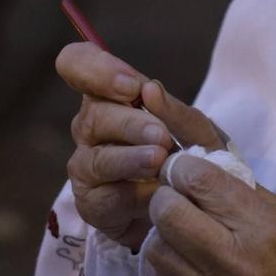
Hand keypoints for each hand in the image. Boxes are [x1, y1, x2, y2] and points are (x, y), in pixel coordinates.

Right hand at [56, 42, 228, 254]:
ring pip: (98, 158)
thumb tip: (149, 90)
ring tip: (159, 161)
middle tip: (162, 136)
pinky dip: (134, 196)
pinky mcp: (91, 203)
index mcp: (110, 96)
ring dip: (130, 159)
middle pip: (94, 114)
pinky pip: (106, 197)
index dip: (95, 69)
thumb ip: (177, 112)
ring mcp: (86, 166)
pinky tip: (156, 195)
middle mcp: (91, 127)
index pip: (77, 63)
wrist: (195, 211)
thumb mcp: (198, 132)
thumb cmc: (190, 158)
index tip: (131, 87)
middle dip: (130, 124)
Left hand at [145, 157, 275, 275]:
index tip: (186, 170)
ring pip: (156, 250)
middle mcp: (231, 263)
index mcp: (262, 230)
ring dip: (164, 235)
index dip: (184, 168)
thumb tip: (209, 174)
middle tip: (179, 200)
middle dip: (167, 198)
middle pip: (166, 213)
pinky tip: (189, 266)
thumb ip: (250, 197)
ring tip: (184, 236)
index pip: (199, 182)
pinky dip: (169, 268)